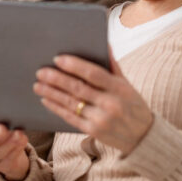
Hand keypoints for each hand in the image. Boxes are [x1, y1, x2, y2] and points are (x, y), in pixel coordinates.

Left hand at [34, 54, 153, 155]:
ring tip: (37, 85)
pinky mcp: (93, 132)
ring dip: (52, 93)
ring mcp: (101, 119)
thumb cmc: (133, 105)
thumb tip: (104, 42)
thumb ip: (113, 65)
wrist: (144, 137)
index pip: (93, 74)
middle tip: (41, 72)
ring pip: (71, 103)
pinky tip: (46, 100)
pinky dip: (56, 108)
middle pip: (78, 88)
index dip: (74, 65)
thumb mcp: (127, 84)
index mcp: (119, 88)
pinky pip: (70, 118)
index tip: (58, 59)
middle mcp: (110, 104)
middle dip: (57, 79)